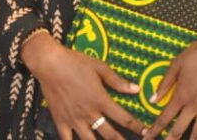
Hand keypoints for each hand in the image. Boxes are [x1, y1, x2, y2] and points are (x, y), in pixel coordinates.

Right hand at [22, 32, 145, 139]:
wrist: (50, 65)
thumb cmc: (77, 63)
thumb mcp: (101, 68)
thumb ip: (118, 82)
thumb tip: (137, 90)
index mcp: (101, 100)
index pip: (124, 118)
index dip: (137, 127)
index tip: (146, 132)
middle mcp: (89, 113)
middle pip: (109, 134)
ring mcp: (74, 119)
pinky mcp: (60, 121)